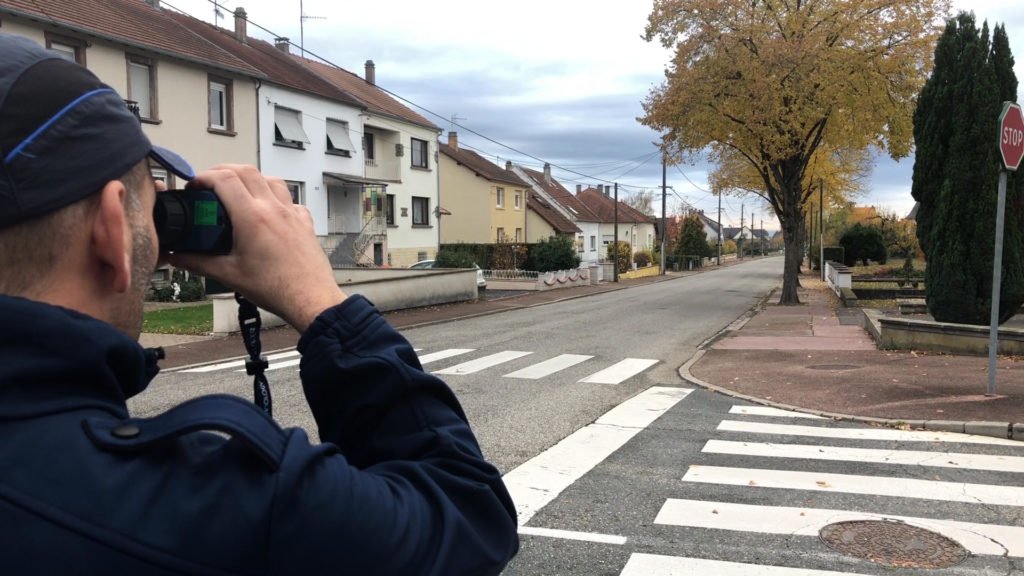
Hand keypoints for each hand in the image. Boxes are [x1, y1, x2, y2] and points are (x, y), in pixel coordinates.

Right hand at [167, 165, 345, 331]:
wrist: (311, 300)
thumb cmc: (276, 289)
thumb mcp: (230, 275)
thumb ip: (199, 263)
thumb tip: (178, 257)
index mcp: (252, 217)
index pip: (224, 179)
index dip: (204, 177)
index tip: (194, 186)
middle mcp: (274, 209)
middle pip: (246, 171)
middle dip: (224, 170)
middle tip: (210, 183)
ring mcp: (292, 213)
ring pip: (271, 180)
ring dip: (252, 179)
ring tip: (238, 191)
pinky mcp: (305, 223)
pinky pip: (290, 199)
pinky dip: (276, 198)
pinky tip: (269, 211)